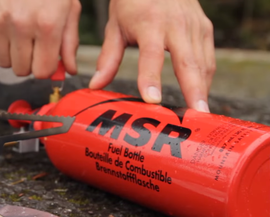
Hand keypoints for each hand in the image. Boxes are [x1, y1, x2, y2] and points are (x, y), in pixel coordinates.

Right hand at [0, 0, 81, 77]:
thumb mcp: (68, 7)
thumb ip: (68, 41)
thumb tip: (68, 69)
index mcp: (48, 24)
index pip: (42, 71)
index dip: (45, 67)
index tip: (45, 58)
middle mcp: (22, 25)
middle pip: (20, 70)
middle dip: (28, 62)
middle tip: (32, 45)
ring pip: (2, 62)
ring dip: (11, 54)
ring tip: (18, 34)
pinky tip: (4, 28)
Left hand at [89, 0, 215, 112]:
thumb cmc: (133, 2)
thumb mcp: (115, 26)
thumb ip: (107, 58)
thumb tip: (95, 85)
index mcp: (150, 23)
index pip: (151, 55)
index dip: (151, 78)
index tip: (152, 100)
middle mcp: (176, 24)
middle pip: (188, 62)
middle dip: (193, 91)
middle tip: (195, 116)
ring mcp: (194, 26)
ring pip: (202, 63)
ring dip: (202, 90)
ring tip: (200, 116)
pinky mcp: (205, 28)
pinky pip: (208, 58)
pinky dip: (205, 79)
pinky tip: (200, 97)